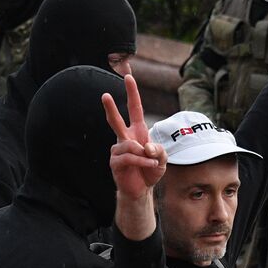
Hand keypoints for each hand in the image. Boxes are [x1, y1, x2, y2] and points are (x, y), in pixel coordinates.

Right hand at [103, 73, 165, 204]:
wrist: (141, 190)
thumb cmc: (150, 170)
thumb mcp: (163, 159)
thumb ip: (159, 150)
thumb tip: (145, 146)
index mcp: (137, 131)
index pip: (134, 109)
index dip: (132, 93)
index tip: (128, 77)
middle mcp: (125, 138)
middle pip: (115, 120)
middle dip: (110, 107)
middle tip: (104, 95)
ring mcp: (118, 150)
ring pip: (129, 145)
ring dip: (143, 155)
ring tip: (150, 163)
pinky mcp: (115, 163)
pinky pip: (128, 157)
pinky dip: (141, 161)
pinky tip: (148, 165)